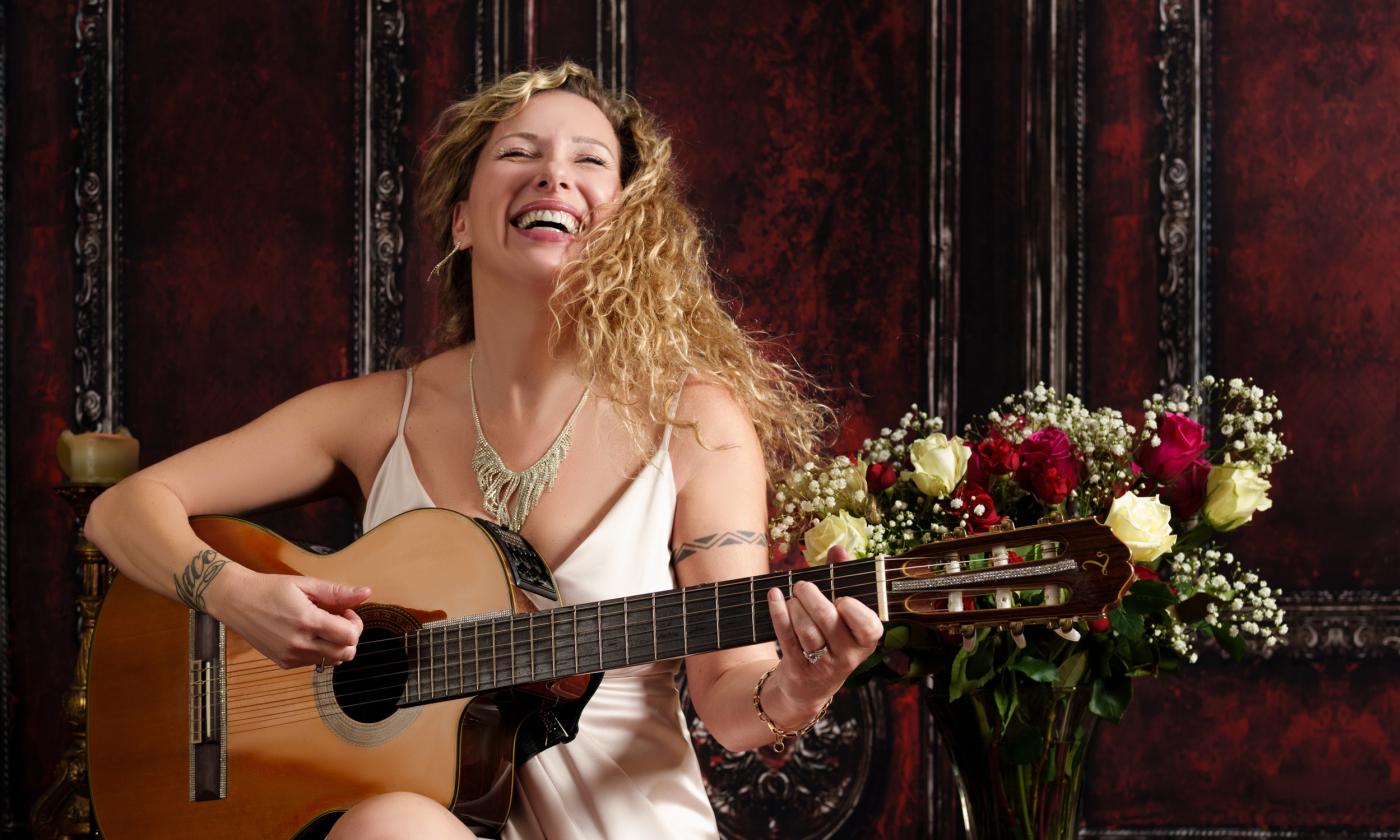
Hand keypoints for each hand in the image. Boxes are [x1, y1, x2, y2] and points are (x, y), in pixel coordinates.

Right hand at [211, 566, 369, 668]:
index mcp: (307, 621)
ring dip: (335, 645)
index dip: (355, 624)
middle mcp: (299, 643)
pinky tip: (307, 634)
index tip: (344, 613)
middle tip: (337, 620)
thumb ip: (337, 592)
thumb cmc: (271, 589)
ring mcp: (290, 656)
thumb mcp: (306, 584)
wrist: (236, 601)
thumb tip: (367, 593)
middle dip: (349, 637)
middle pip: (345, 653)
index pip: (349, 637)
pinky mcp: (284, 663)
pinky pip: (314, 663)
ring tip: (322, 627)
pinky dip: (319, 651)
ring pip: (331, 661)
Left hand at [764, 545, 883, 714]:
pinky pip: (785, 636)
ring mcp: (822, 665)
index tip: (840, 598)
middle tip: (803, 586)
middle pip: (828, 619)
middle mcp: (848, 655)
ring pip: (805, 628)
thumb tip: (838, 548)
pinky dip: (778, 611)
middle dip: (811, 595)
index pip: (867, 625)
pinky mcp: (798, 668)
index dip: (852, 608)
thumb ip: (843, 577)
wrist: (811, 684)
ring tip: (793, 598)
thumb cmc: (831, 636)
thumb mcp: (844, 613)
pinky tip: (774, 595)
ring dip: (794, 606)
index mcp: (867, 641)